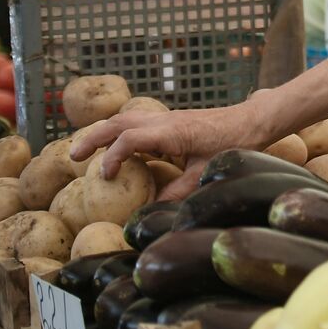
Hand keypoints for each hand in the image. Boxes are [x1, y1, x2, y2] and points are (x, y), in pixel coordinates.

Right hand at [70, 100, 272, 199]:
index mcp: (172, 131)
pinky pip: (139, 123)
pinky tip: (116, 150)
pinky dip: (121, 133)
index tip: (104, 176)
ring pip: (126, 119)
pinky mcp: (172, 121)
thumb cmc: (236, 143)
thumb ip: (178, 192)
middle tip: (73, 157)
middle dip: (92, 138)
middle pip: (118, 123)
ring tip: (85, 152)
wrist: (255, 119)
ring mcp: (168, 118)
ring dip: (104, 133)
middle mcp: (165, 120)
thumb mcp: (206, 172)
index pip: (129, 139)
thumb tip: (152, 210)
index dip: (112, 157)